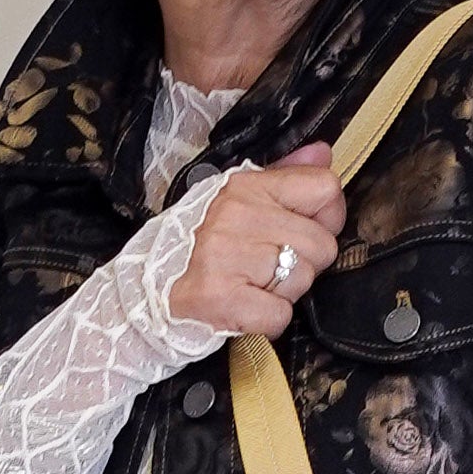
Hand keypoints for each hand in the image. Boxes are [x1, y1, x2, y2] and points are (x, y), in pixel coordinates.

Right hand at [172, 151, 343, 338]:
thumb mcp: (237, 199)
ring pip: (303, 280)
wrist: (145, 290)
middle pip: (322, 244)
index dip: (326, 217)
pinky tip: (244, 308)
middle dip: (304, 263)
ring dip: (283, 292)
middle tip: (268, 267)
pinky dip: (268, 320)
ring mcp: (227, 256)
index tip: (304, 230)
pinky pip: (280, 315)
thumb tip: (323, 153)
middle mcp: (237, 215)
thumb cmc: (197, 246)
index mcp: (245, 186)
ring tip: (251, 285)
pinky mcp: (221, 298)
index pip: (325, 188)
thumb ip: (285, 176)